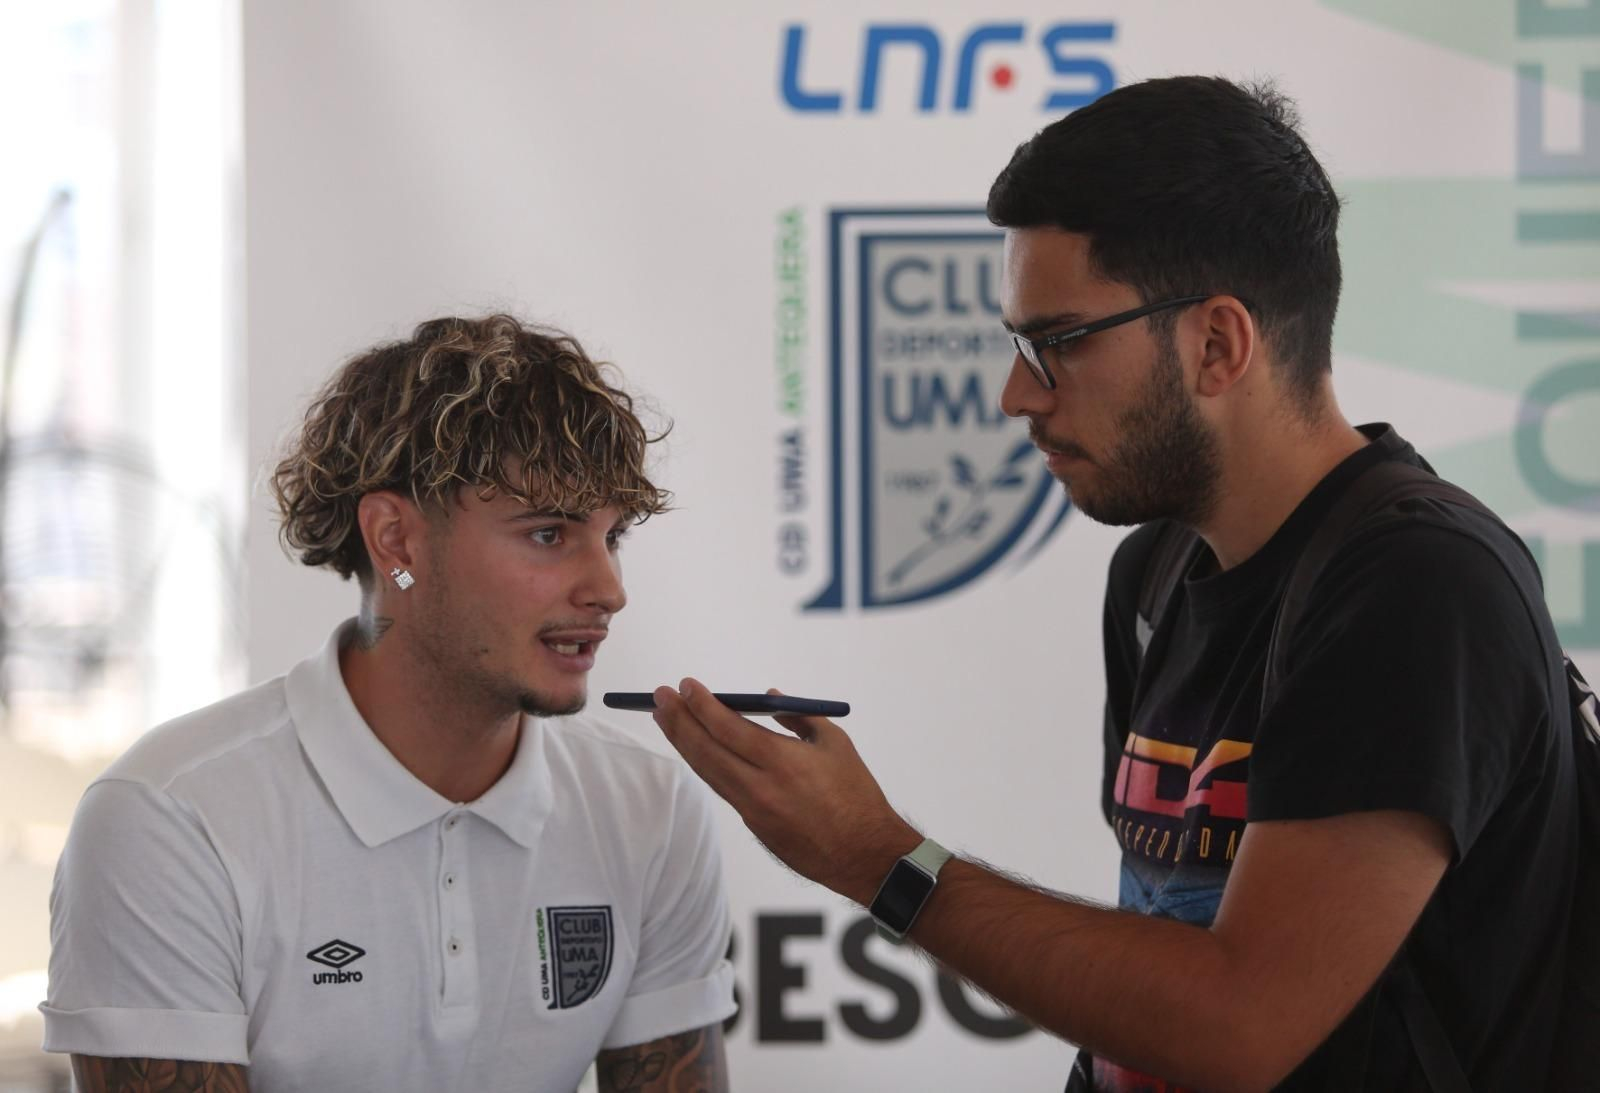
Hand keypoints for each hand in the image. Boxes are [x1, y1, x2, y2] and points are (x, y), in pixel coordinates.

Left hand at [652, 678, 920, 903]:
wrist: (864, 854)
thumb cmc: (856, 794)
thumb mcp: (834, 744)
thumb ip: (798, 717)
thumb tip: (770, 697)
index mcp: (782, 762)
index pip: (727, 728)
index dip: (702, 705)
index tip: (686, 685)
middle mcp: (760, 787)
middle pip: (706, 750)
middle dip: (679, 720)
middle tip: (659, 697)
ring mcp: (753, 811)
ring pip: (707, 772)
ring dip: (683, 743)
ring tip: (665, 718)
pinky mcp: (754, 826)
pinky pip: (723, 789)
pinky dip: (706, 765)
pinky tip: (695, 750)